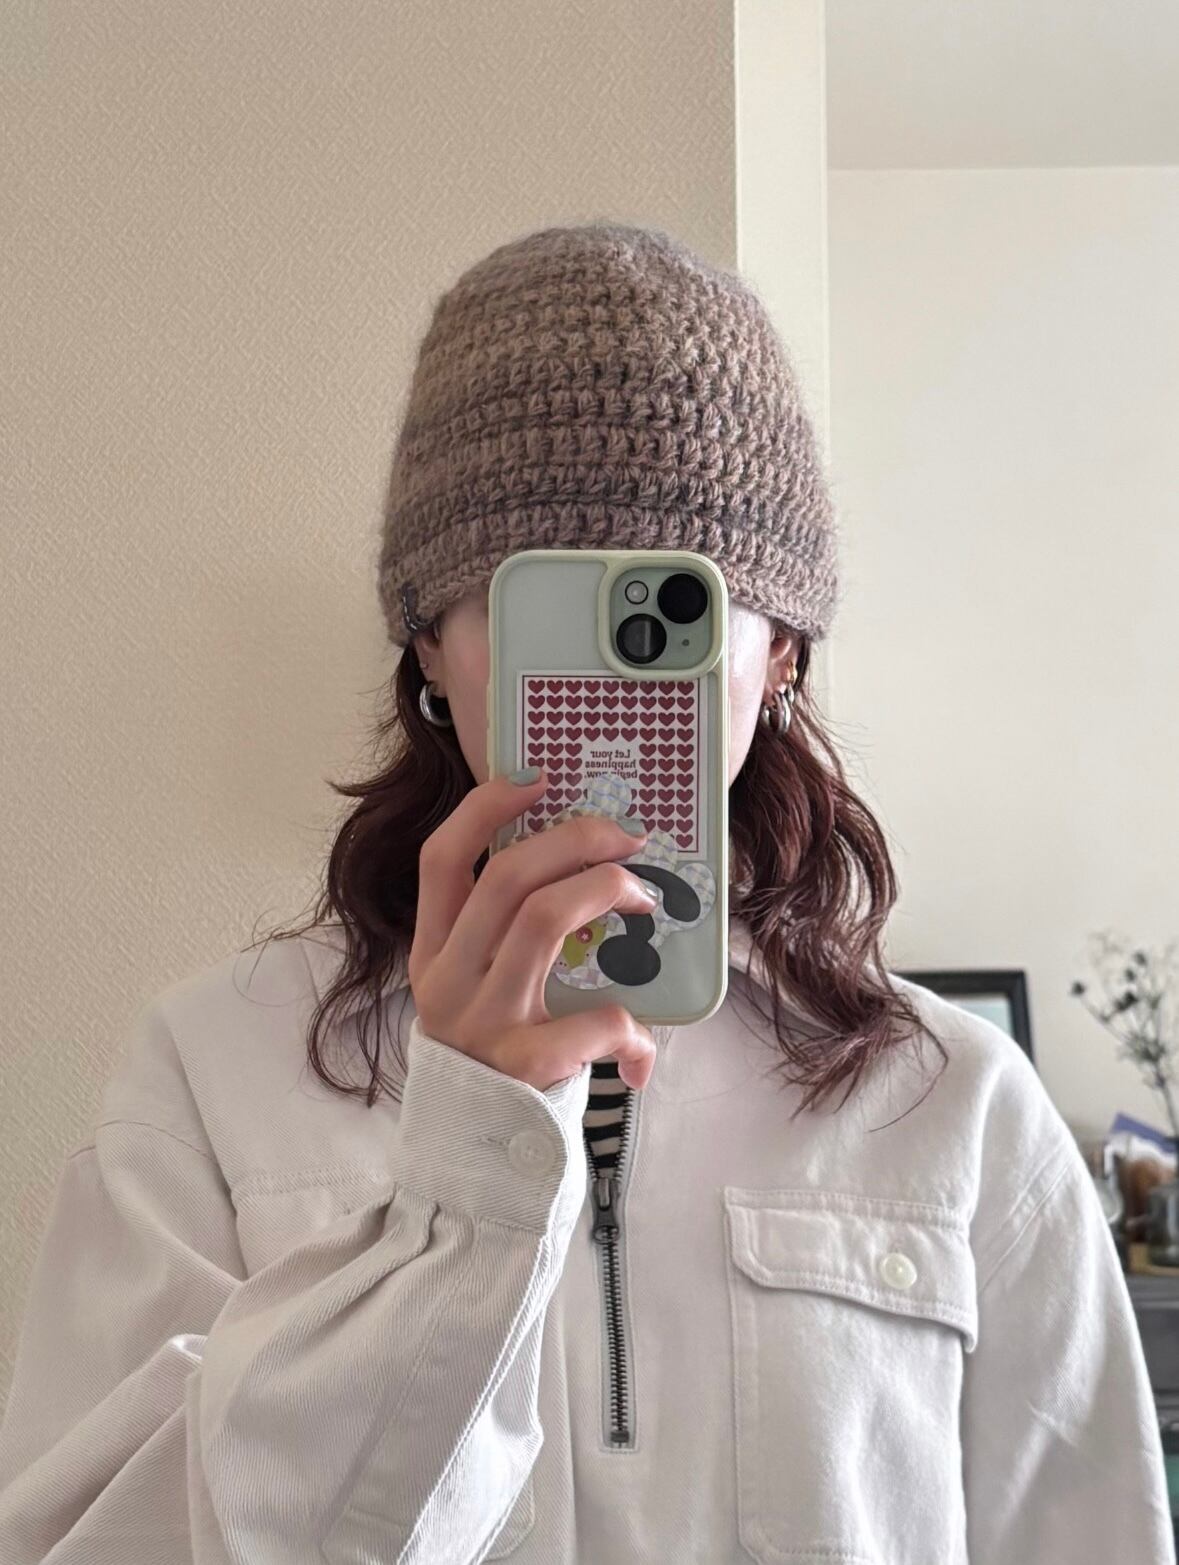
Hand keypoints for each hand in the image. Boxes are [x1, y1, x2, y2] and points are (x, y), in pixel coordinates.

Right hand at [408, 771, 659, 1090]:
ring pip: (546, 919)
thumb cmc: (491, 1062)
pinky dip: (632, 1028)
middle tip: (627, 836)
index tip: (537, 778)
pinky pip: (594, 1018)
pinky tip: (642, 1051)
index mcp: (433, 954)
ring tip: (645, 901)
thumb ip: (502, 940)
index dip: (486, 808)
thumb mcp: (475, 994)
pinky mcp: (522, 1065)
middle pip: (507, 877)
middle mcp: (449, 979)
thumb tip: (582, 869)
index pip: (440, 860)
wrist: (472, 1165)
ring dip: (608, 892)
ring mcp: (482, 1020)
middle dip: (577, 839)